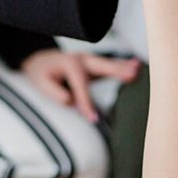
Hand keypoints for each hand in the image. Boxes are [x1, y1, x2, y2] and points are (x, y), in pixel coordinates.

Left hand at [21, 49, 140, 121]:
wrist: (39, 61)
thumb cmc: (40, 73)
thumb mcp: (40, 83)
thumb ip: (55, 93)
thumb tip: (72, 101)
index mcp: (69, 63)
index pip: (81, 86)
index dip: (87, 102)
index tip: (92, 118)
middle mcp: (81, 58)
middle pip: (101, 66)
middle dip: (116, 70)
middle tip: (133, 74)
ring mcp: (89, 60)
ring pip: (108, 64)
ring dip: (123, 67)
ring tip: (139, 68)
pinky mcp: (93, 66)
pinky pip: (108, 66)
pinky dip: (121, 66)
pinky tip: (135, 66)